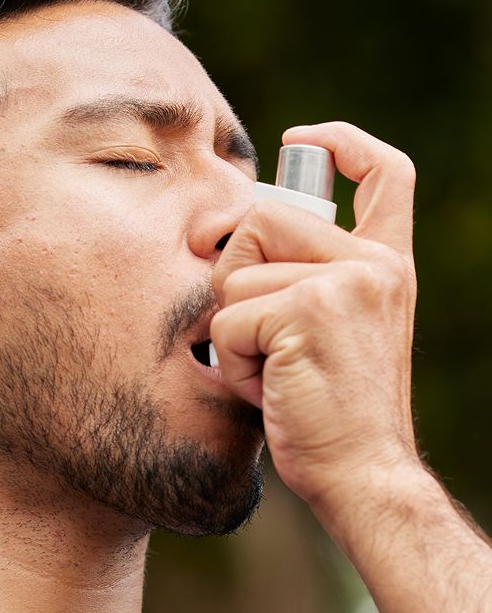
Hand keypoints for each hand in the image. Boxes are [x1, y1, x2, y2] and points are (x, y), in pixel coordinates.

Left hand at [210, 122, 420, 511]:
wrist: (363, 473)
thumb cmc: (333, 410)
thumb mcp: (333, 328)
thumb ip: (306, 276)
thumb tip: (233, 235)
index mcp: (387, 262)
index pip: (385, 172)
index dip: (341, 142)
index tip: (303, 139)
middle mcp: (374, 263)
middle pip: (261, 219)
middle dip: (236, 276)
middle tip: (264, 336)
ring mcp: (345, 282)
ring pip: (235, 276)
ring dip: (235, 332)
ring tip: (278, 370)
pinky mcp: (307, 310)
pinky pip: (226, 320)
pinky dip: (234, 362)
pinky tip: (273, 388)